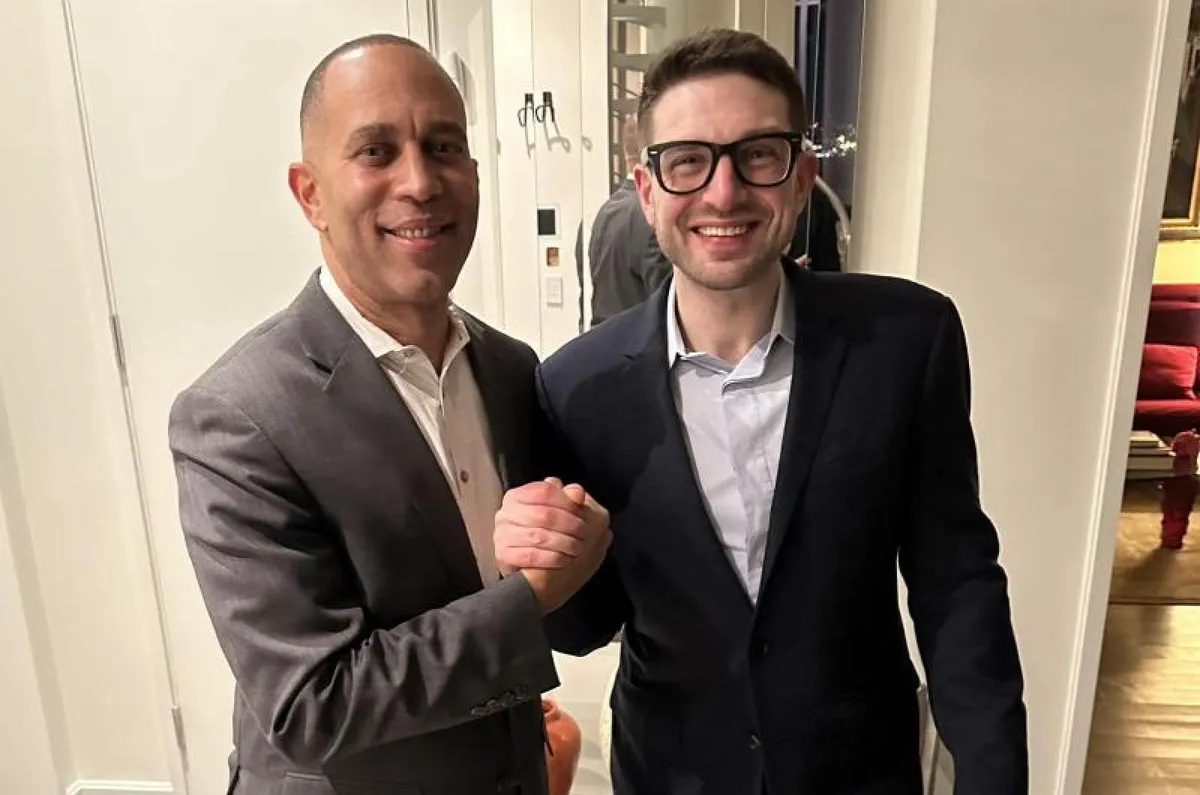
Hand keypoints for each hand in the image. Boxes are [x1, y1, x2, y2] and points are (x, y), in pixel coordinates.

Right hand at [494, 478, 610, 613]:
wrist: (535, 574)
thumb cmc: (549, 536)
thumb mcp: (560, 513)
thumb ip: (569, 498)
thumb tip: (577, 493)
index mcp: (517, 496)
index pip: (545, 491)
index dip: (567, 502)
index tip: (582, 511)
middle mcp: (505, 514)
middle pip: (543, 514)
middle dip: (569, 524)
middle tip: (585, 533)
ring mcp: (501, 535)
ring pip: (538, 535)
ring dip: (564, 543)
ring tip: (578, 548)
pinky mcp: (503, 556)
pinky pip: (531, 555)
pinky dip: (553, 558)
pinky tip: (565, 560)